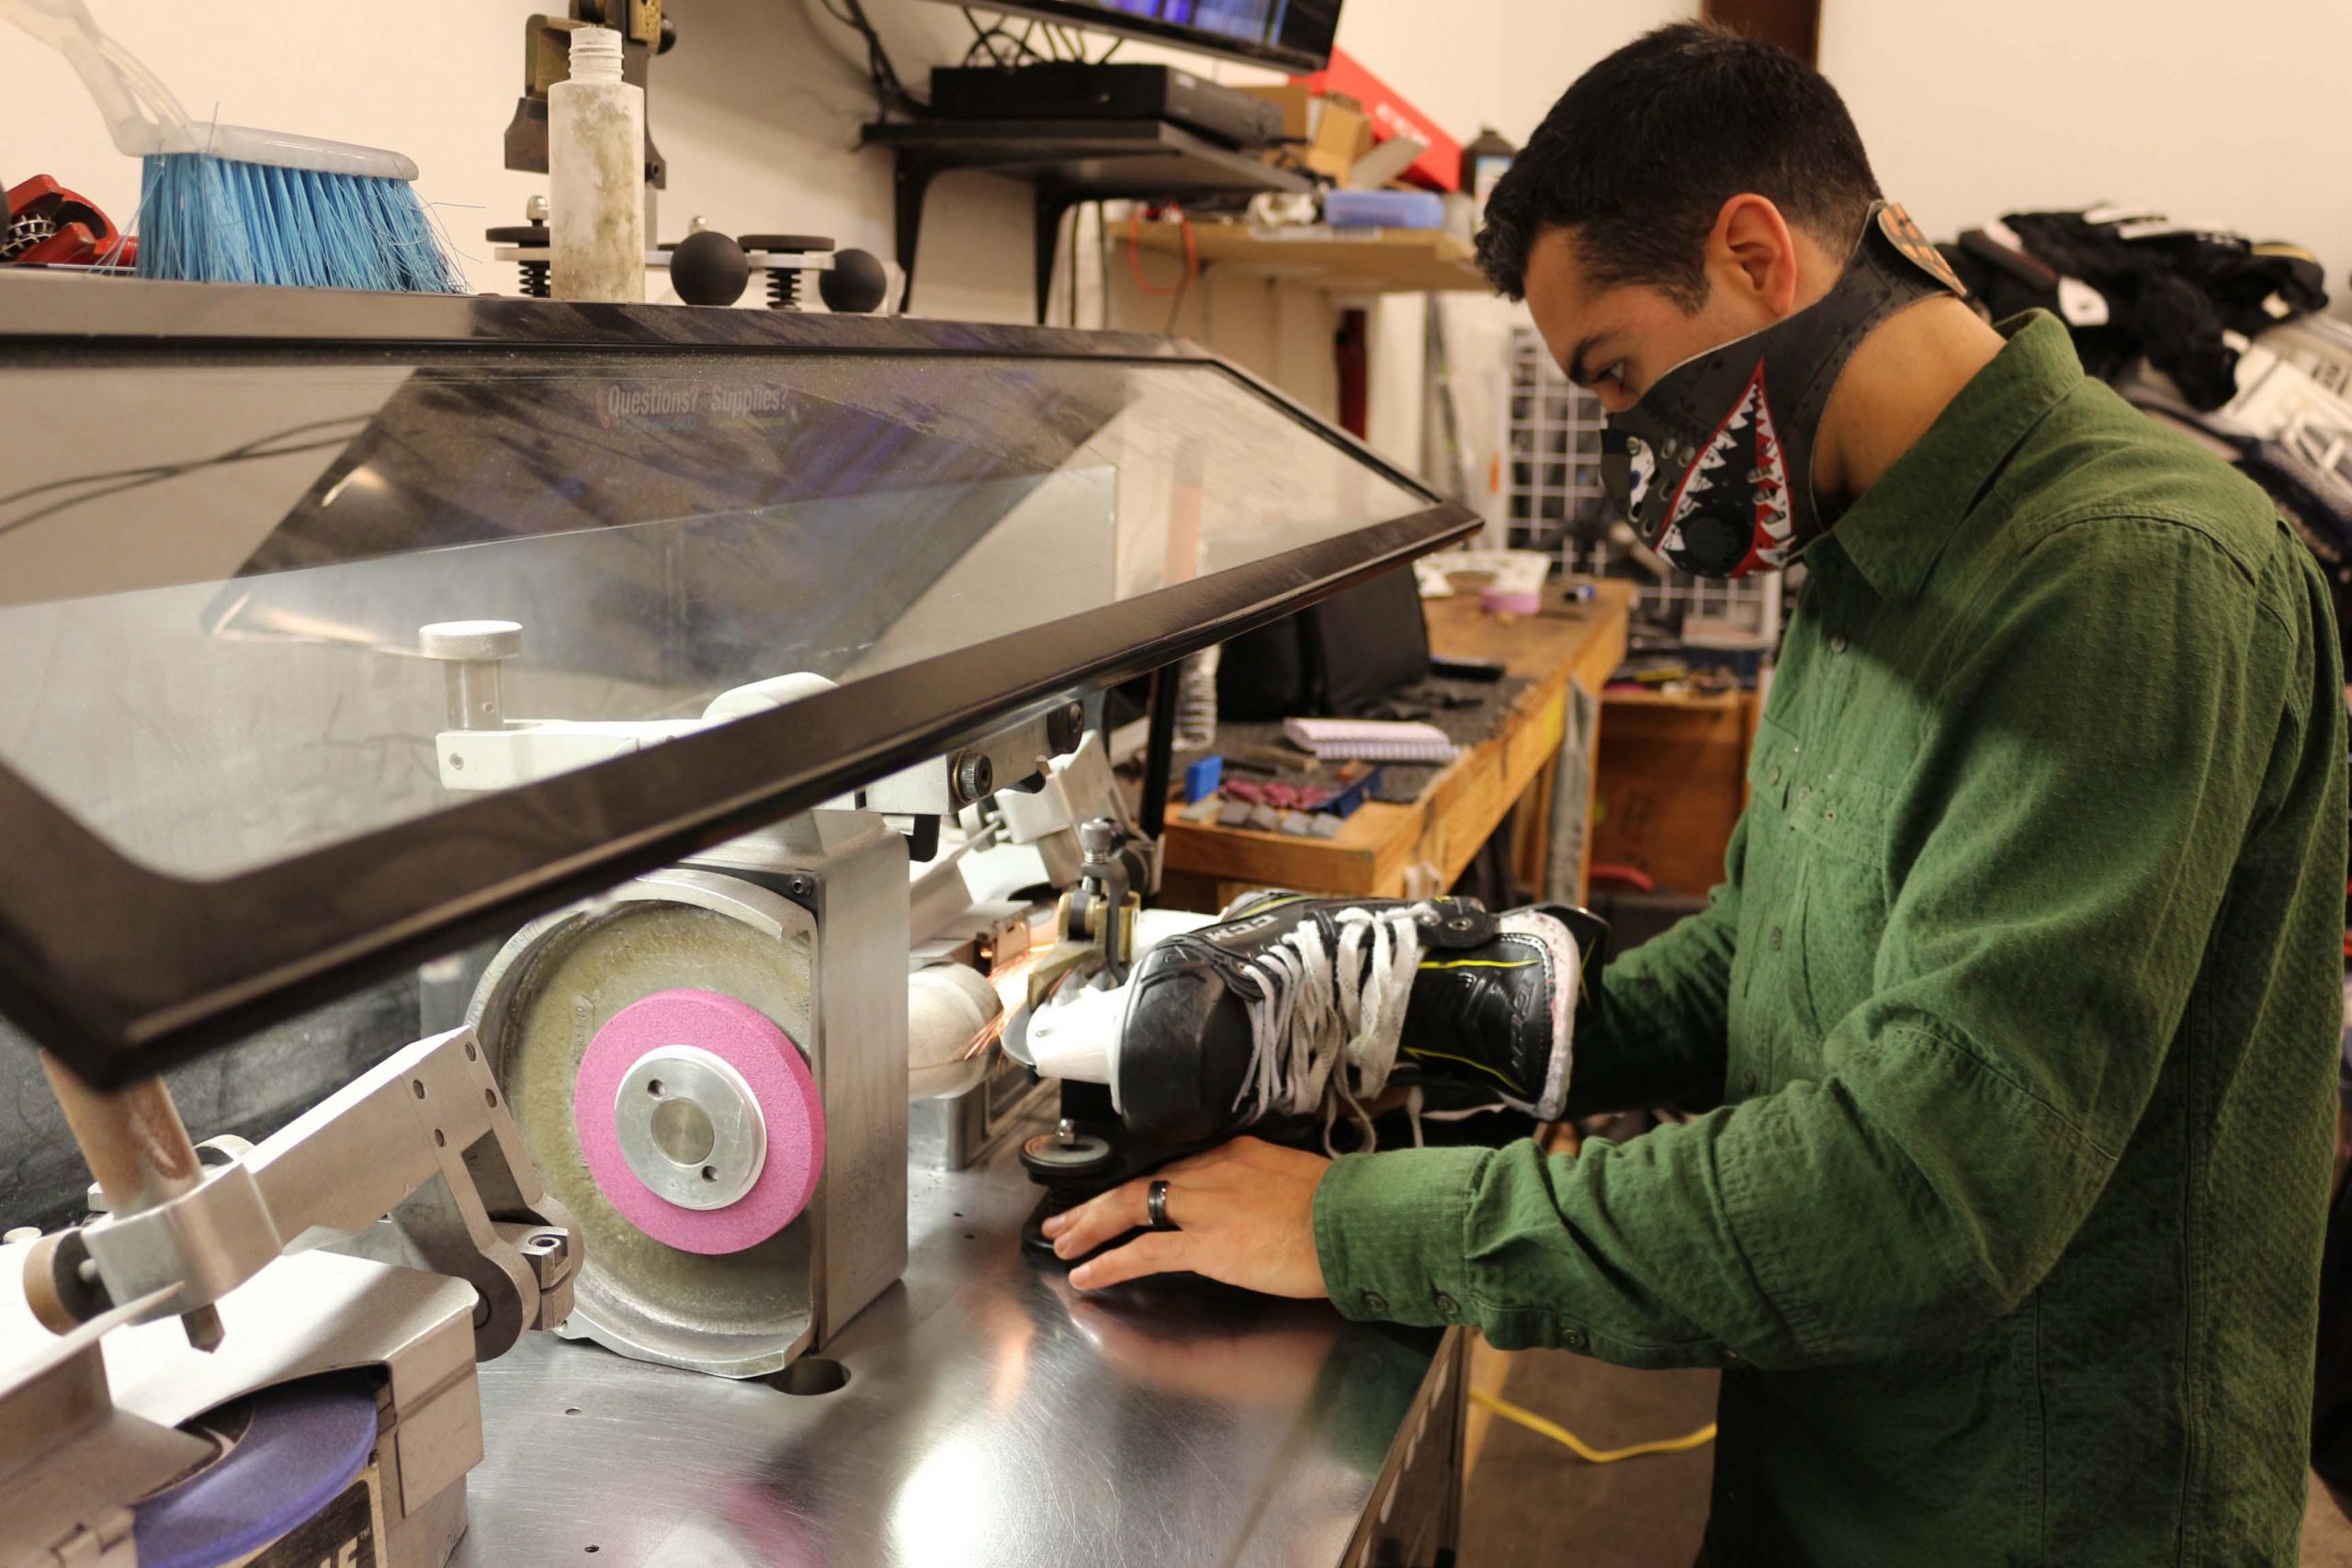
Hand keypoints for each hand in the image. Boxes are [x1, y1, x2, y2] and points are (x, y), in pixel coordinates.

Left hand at [1042, 1136, 1331, 1296]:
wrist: (1359, 1222)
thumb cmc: (1343, 1210)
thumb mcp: (1296, 1179)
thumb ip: (1262, 1186)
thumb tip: (1251, 1203)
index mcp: (1236, 1153)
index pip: (1173, 1169)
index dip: (1137, 1186)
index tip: (1116, 1198)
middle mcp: (1214, 1170)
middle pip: (1140, 1181)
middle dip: (1095, 1203)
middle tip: (1063, 1220)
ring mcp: (1208, 1205)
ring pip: (1131, 1206)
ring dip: (1090, 1227)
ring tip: (1064, 1244)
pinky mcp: (1209, 1243)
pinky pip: (1145, 1250)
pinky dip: (1111, 1261)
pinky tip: (1088, 1274)